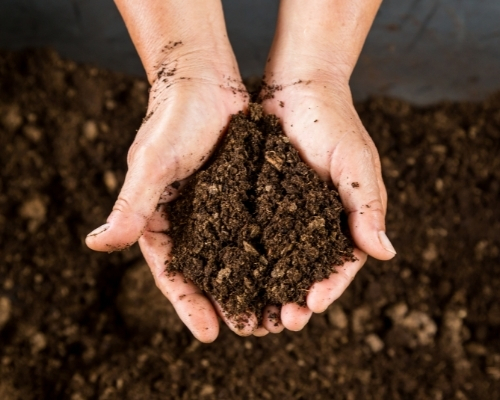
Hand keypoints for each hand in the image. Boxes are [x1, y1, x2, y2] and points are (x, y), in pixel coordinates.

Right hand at [84, 0, 270, 340]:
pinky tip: (288, 269)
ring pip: (235, 255)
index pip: (172, 272)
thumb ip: (130, 205)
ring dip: (252, 284)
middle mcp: (189, 220)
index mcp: (159, 219)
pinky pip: (256, 228)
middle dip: (225, 302)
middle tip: (250, 330)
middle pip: (206, 272)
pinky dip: (269, 250)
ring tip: (273, 311)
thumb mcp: (152, 164)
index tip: (208, 334)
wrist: (203, 79)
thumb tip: (96, 245)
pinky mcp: (242, 193)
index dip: (188, 304)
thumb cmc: (173, 118)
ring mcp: (217, 208)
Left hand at [259, 76, 395, 333]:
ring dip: (268, 289)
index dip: (329, 287)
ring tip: (256, 313)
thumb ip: (367, 205)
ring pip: (277, 261)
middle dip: (295, 298)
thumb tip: (385, 253)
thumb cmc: (333, 122)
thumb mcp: (355, 162)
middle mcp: (313, 222)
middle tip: (281, 322)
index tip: (312, 306)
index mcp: (343, 218)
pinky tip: (231, 277)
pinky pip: (251, 235)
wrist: (296, 88)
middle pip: (306, 271)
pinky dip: (245, 258)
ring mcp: (284, 214)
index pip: (340, 263)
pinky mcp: (258, 201)